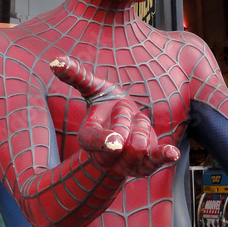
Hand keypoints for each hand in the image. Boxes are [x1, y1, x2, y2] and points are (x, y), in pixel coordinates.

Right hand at [51, 55, 178, 176]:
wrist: (126, 126)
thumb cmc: (107, 105)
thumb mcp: (94, 88)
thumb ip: (77, 76)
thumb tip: (55, 61)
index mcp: (88, 138)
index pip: (93, 141)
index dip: (103, 142)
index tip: (115, 143)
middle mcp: (105, 157)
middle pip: (121, 140)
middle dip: (126, 121)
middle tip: (124, 109)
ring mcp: (125, 164)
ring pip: (138, 146)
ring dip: (141, 128)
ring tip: (135, 123)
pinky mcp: (146, 165)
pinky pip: (155, 160)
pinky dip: (163, 156)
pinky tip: (172, 153)